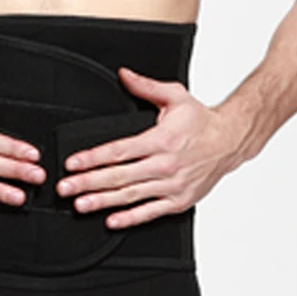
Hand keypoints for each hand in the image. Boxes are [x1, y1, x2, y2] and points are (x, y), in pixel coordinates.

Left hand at [55, 67, 240, 228]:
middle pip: (118, 176)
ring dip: (102, 202)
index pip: (119, 151)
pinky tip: (111, 220)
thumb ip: (145, 87)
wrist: (231, 141)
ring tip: (81, 205)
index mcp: (160, 140)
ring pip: (130, 196)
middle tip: (65, 188)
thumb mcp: (175, 97)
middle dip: (88, 183)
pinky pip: (150, 212)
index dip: (92, 158)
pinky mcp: (179, 201)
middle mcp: (165, 165)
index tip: (72, 164)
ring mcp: (172, 185)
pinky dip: (131, 218)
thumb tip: (123, 75)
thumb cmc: (202, 122)